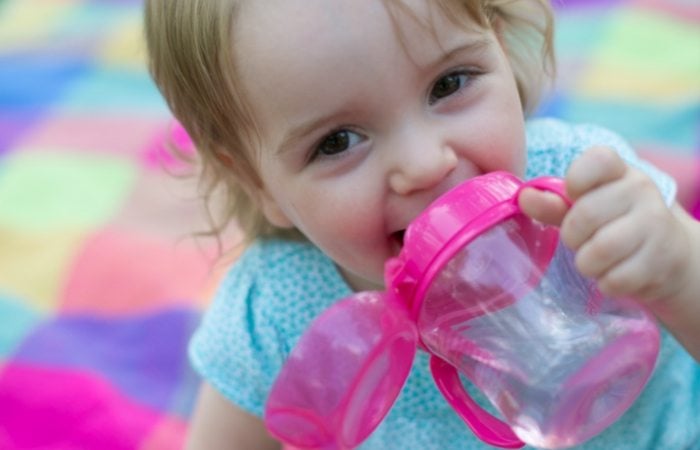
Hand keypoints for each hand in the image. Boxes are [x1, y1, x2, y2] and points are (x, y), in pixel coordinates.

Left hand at [518, 146, 691, 303]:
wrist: (668, 255)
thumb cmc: (611, 225)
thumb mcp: (581, 208)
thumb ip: (552, 203)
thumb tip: (524, 197)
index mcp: (618, 171)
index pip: (597, 160)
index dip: (576, 181)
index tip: (573, 197)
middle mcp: (642, 191)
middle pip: (586, 214)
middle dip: (572, 236)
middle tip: (579, 240)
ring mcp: (656, 224)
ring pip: (601, 250)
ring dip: (587, 263)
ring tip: (593, 260)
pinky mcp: (662, 261)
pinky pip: (616, 278)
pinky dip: (606, 283)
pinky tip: (614, 274)